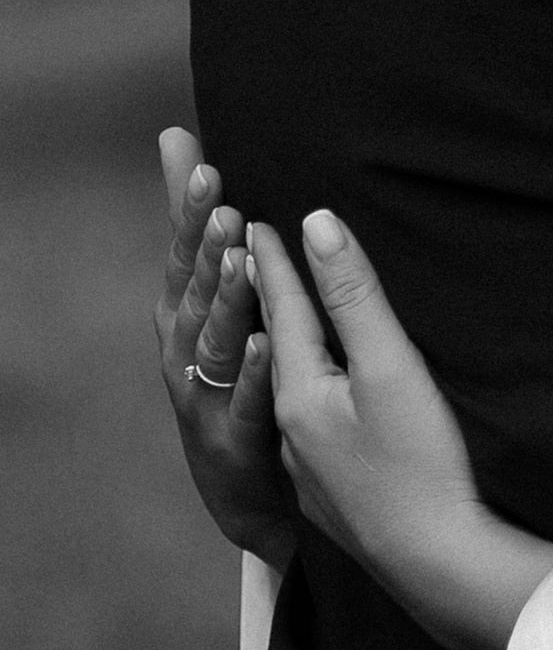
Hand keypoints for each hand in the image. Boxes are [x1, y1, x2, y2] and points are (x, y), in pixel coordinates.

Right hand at [156, 128, 296, 571]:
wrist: (252, 495)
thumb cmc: (238, 386)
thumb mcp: (229, 309)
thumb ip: (218, 237)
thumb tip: (193, 153)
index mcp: (188, 316)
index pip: (186, 253)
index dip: (189, 209)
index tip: (200, 160)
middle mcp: (186, 353)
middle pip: (194, 291)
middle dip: (205, 244)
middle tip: (222, 199)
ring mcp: (205, 400)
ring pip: (215, 343)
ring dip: (226, 299)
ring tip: (242, 257)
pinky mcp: (235, 444)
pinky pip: (246, 405)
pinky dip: (253, 374)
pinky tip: (268, 344)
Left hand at [250, 211, 552, 649]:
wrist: (436, 564)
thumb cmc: (419, 461)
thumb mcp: (390, 365)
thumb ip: (353, 295)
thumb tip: (315, 224)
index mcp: (299, 393)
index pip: (282, 308)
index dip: (274, 260)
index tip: (256, 218)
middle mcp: (292, 431)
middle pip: (277, 349)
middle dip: (272, 301)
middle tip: (261, 257)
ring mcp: (311, 469)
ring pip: (293, 390)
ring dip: (291, 348)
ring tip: (296, 322)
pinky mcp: (336, 495)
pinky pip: (312, 426)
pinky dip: (314, 392)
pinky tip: (332, 399)